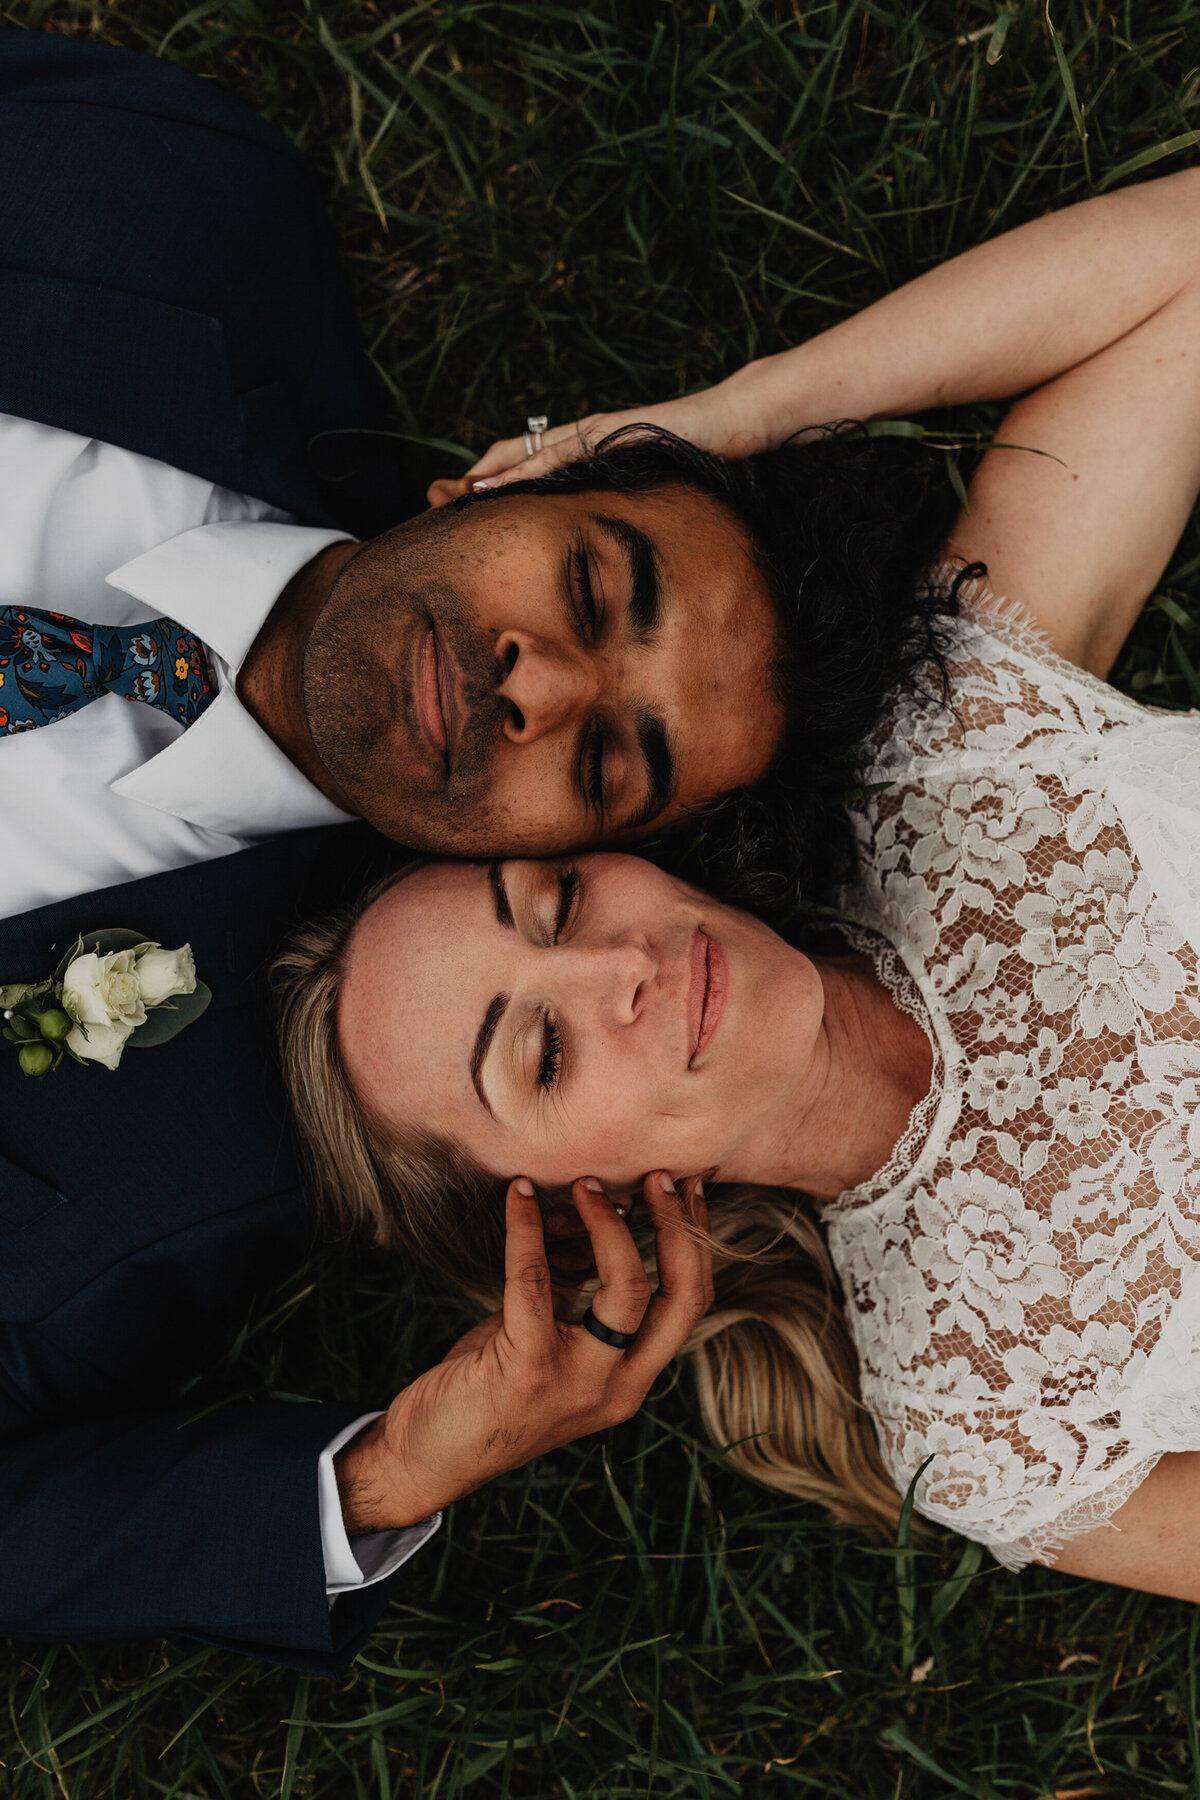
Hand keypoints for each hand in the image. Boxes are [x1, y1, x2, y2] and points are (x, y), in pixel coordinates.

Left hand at [336, 1170, 711, 1531]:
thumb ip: (576, 1288)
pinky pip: (536, 1283)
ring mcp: (577, 1382)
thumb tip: (592, 1212)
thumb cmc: (488, 1390)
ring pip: (627, 1289)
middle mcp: (618, 1386)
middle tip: (659, 1175)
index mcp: (631, 1378)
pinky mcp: (527, 1368)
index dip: (695, 1240)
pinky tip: (519, 1195)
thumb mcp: (547, 1337)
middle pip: (681, 1298)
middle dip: (679, 1228)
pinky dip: (527, 1230)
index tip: (684, 1189)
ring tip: (588, 1181)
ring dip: (611, 1224)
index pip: (689, 1304)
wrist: (427, 1459)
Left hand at [425, 372, 771, 507]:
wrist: (733, 422)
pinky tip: (502, 480)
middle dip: (483, 473)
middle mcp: (586, 436)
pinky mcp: (608, 433)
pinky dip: (526, 467)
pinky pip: (559, 452)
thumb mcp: (654, 485)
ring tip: (461, 491)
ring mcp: (595, 431)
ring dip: (493, 471)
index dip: (502, 480)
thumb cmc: (701, 454)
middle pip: (519, 450)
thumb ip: (628, 499)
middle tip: (448, 498)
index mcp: (592, 450)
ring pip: (531, 450)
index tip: (471, 505)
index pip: (535, 462)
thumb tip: (617, 535)